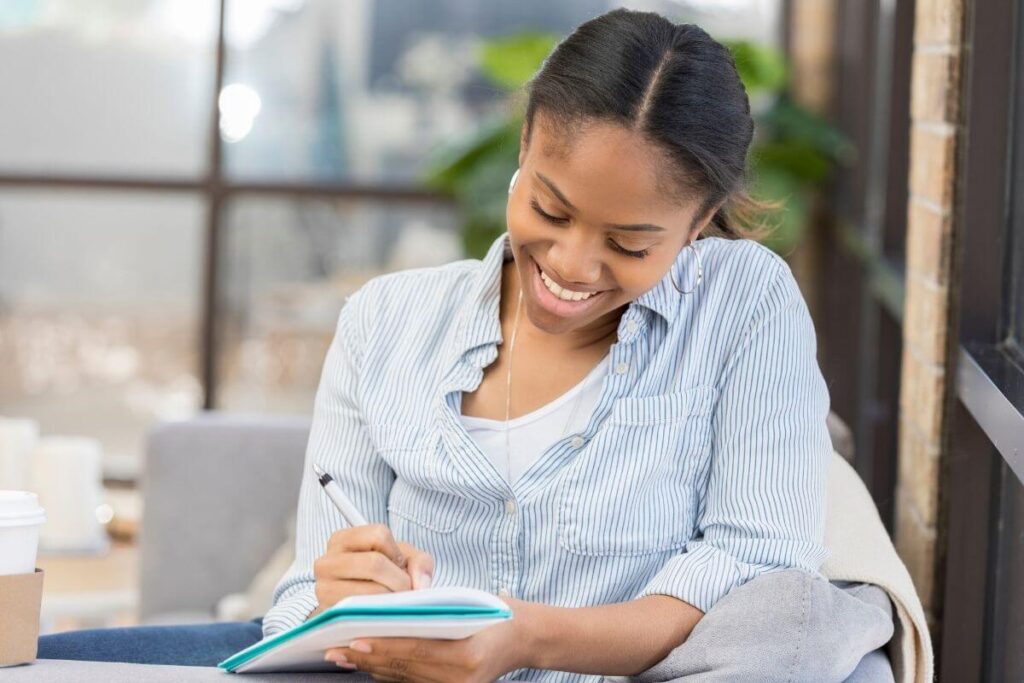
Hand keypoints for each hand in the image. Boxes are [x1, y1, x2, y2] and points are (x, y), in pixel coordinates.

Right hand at [311, 523, 433, 618]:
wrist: (356, 609)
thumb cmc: (381, 578)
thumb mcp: (401, 560)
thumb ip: (419, 563)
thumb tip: (421, 586)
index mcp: (342, 540)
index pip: (379, 535)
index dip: (397, 552)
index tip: (400, 565)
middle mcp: (326, 562)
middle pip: (374, 563)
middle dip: (400, 580)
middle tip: (406, 592)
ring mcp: (323, 590)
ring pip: (368, 591)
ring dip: (391, 601)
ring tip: (395, 604)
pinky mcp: (328, 616)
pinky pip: (361, 616)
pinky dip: (380, 617)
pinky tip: (385, 616)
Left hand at [323, 597, 530, 681]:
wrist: (522, 637)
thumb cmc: (495, 613)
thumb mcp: (466, 605)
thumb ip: (431, 612)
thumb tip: (388, 612)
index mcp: (465, 656)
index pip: (413, 650)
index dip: (381, 646)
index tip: (354, 639)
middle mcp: (459, 680)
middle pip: (403, 668)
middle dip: (367, 658)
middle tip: (335, 648)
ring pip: (402, 678)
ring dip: (372, 666)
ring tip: (344, 654)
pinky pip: (411, 682)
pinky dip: (388, 671)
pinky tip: (368, 660)